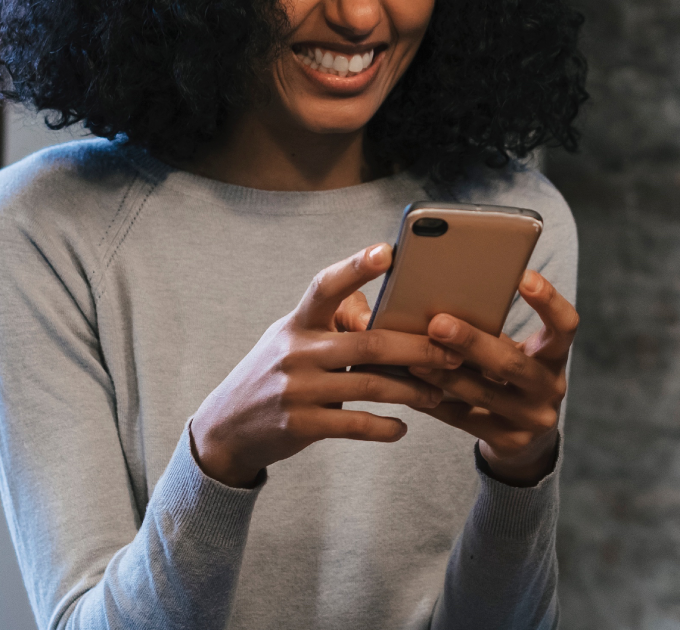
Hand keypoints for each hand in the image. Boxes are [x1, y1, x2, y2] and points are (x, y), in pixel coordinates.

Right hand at [189, 244, 462, 487]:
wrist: (226, 428)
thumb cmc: (273, 375)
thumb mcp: (290, 339)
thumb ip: (331, 323)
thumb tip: (384, 312)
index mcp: (296, 323)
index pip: (325, 286)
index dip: (356, 267)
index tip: (388, 251)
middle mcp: (296, 352)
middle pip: (368, 344)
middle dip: (416, 348)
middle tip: (453, 352)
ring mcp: (297, 390)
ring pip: (369, 386)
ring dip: (411, 390)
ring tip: (438, 391)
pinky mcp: (301, 425)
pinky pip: (355, 425)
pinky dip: (384, 426)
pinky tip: (402, 427)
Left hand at [403, 270, 577, 485]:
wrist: (526, 438)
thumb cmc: (511, 377)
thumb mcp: (517, 354)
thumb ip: (494, 333)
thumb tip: (443, 299)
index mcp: (554, 356)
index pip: (565, 326)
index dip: (548, 301)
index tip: (524, 276)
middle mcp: (550, 387)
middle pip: (511, 363)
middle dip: (472, 342)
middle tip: (437, 323)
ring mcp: (532, 419)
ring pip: (483, 393)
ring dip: (444, 374)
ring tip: (412, 358)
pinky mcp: (509, 441)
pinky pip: (465, 419)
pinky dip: (435, 402)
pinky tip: (410, 389)